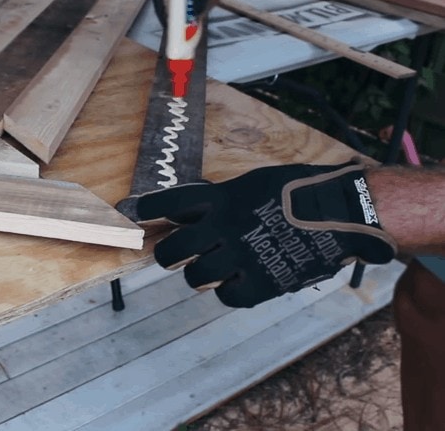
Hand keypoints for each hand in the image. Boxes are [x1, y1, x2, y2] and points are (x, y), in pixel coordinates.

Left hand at [120, 162, 397, 307]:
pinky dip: (229, 291)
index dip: (148, 211)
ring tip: (213, 268)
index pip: (170, 204)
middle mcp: (223, 228)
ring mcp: (239, 257)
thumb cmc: (302, 191)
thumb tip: (188, 212)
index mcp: (221, 198)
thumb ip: (222, 198)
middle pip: (171, 252)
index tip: (134, 215)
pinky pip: (226, 297)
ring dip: (199, 274)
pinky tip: (240, 281)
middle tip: (173, 256)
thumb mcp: (255, 183)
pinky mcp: (260, 283)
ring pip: (195, 277)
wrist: (347, 212)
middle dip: (168, 255)